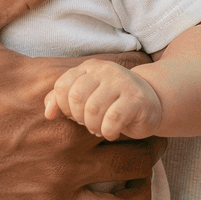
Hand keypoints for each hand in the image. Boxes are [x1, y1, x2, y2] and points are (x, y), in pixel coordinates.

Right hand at [0, 0, 164, 199]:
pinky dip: (133, 197)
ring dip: (147, 148)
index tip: (135, 60)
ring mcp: (59, 174)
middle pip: (143, 118)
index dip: (138, 63)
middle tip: (141, 99)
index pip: (127, 69)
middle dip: (148, 105)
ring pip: (140, 165)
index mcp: (48, 82)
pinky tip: (129, 182)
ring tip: (137, 135)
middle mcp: (63, 131)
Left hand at [43, 59, 162, 139]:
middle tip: (89, 124)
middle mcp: (105, 70)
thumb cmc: (112, 103)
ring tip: (100, 129)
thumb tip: (47, 114)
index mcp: (89, 68)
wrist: (153, 102)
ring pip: (93, 110)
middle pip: (76, 97)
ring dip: (94, 127)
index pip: (62, 86)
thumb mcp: (86, 98)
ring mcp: (123, 82)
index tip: (75, 116)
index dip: (64, 107)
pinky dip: (108, 131)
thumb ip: (61, 100)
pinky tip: (113, 132)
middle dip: (79, 118)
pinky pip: (112, 119)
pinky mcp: (137, 99)